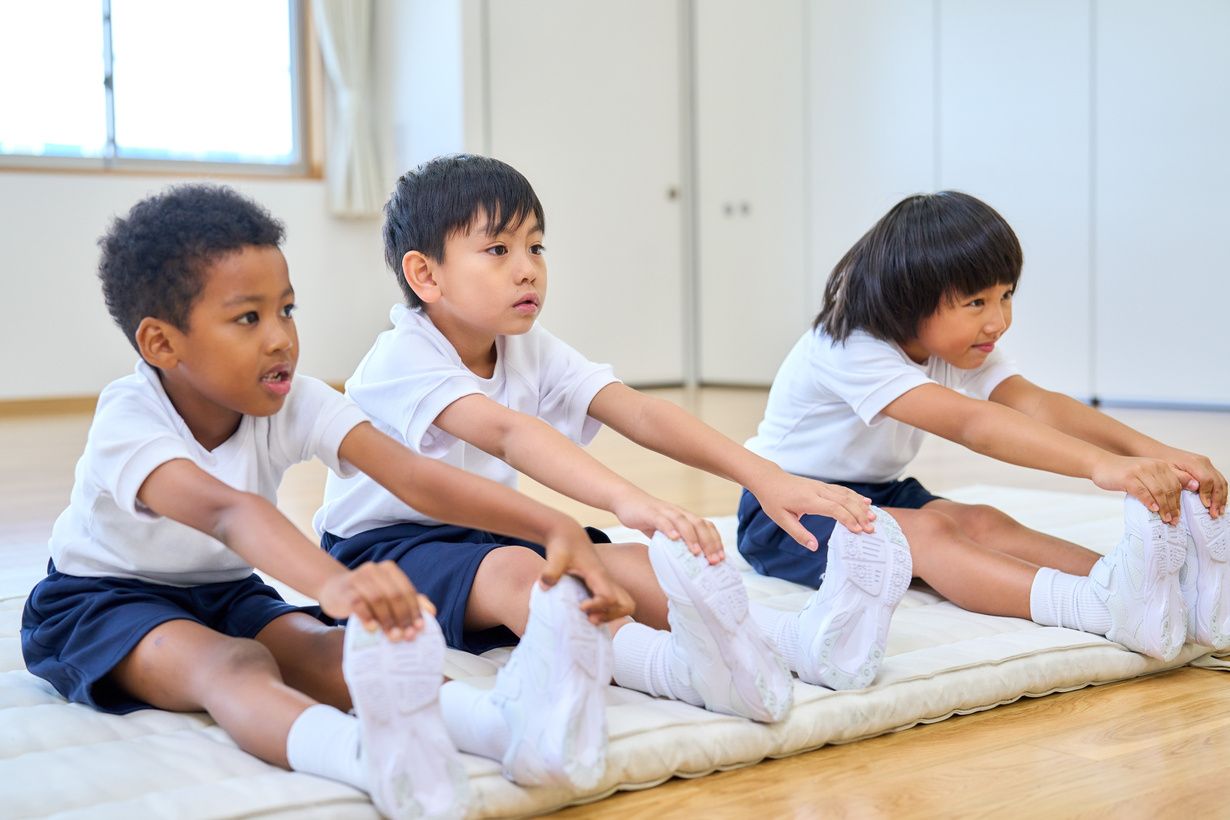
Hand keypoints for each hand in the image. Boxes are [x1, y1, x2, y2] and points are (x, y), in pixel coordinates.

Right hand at [317, 560, 430, 639]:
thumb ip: (409, 600)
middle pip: (394, 595)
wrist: (335, 589)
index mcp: (389, 569)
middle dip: (403, 617)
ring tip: (394, 636)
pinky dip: (367, 617)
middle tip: (407, 636)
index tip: (420, 628)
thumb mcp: (388, 594)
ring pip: (378, 600)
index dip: (415, 610)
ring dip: (388, 620)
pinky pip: (359, 604)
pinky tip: (373, 629)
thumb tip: (432, 612)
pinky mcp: (346, 590)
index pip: (407, 590)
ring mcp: (358, 578)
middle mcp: (375, 570)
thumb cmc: (366, 594)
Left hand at [539, 523, 635, 623]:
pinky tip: (588, 615)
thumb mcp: (555, 555)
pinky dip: (607, 613)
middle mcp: (607, 581)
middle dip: (611, 616)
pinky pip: (615, 604)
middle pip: (627, 605)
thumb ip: (550, 570)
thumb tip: (545, 587)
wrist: (568, 535)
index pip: (609, 597)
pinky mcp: (603, 587)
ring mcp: (607, 584)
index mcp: (598, 575)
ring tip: (590, 618)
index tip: (580, 607)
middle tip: (590, 617)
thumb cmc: (563, 544)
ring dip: (611, 616)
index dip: (597, 606)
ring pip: (625, 606)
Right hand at [610, 489, 725, 562]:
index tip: (721, 558)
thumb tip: (688, 564)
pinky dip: (669, 529)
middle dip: (709, 543)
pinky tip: (674, 538)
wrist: (626, 501)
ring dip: (691, 537)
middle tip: (714, 560)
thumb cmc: (648, 519)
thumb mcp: (665, 531)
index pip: (706, 527)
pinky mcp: (650, 513)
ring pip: (683, 522)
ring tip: (696, 552)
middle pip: (699, 525)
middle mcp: (678, 513)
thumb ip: (676, 543)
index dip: (716, 541)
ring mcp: (665, 512)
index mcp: (685, 517)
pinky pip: (661, 520)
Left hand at [749, 471, 874, 550]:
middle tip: (871, 528)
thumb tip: (814, 547)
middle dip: (860, 515)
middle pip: (845, 501)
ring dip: (861, 505)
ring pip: (846, 494)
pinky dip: (855, 496)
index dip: (848, 519)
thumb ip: (798, 534)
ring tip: (873, 517)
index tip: (858, 530)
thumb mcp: (781, 520)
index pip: (834, 509)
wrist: (769, 479)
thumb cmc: (774, 500)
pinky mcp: (822, 486)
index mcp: (808, 500)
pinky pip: (842, 491)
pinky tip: (865, 502)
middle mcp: (818, 491)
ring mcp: (821, 487)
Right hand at [1090, 454, 1184, 522]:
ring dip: (1163, 507)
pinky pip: (1142, 491)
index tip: (1178, 515)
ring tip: (1164, 519)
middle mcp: (1152, 466)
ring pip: (1158, 492)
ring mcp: (1140, 471)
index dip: (1178, 502)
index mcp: (1160, 465)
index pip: (1175, 485)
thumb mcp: (1146, 473)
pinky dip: (1149, 502)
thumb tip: (1176, 498)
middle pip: (1168, 489)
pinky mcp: (1128, 477)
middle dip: (1172, 507)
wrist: (1101, 464)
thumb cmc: (1124, 472)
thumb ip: (1160, 481)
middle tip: (1173, 520)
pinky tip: (1152, 510)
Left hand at [1161, 447, 1227, 517]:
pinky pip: (1219, 480)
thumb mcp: (1168, 470)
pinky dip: (1221, 492)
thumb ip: (1181, 478)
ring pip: (1221, 482)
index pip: (1207, 480)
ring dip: (1222, 497)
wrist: (1161, 452)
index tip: (1206, 505)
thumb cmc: (1163, 461)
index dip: (1208, 494)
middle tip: (1215, 513)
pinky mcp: (1208, 468)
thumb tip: (1195, 487)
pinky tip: (1219, 502)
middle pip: (1217, 482)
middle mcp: (1204, 462)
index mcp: (1194, 463)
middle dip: (1218, 499)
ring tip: (1219, 510)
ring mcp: (1207, 465)